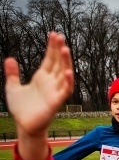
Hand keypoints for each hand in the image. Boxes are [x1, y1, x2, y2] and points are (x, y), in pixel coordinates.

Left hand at [5, 32, 73, 159]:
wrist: (24, 125)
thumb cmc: (21, 108)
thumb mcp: (12, 87)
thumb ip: (12, 73)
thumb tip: (10, 58)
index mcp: (41, 78)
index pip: (49, 59)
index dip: (51, 47)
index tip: (53, 34)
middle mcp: (50, 82)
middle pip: (57, 62)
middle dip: (59, 49)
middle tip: (60, 36)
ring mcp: (54, 91)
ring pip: (63, 73)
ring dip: (66, 62)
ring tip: (65, 49)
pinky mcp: (56, 102)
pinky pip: (65, 90)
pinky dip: (67, 81)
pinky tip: (67, 71)